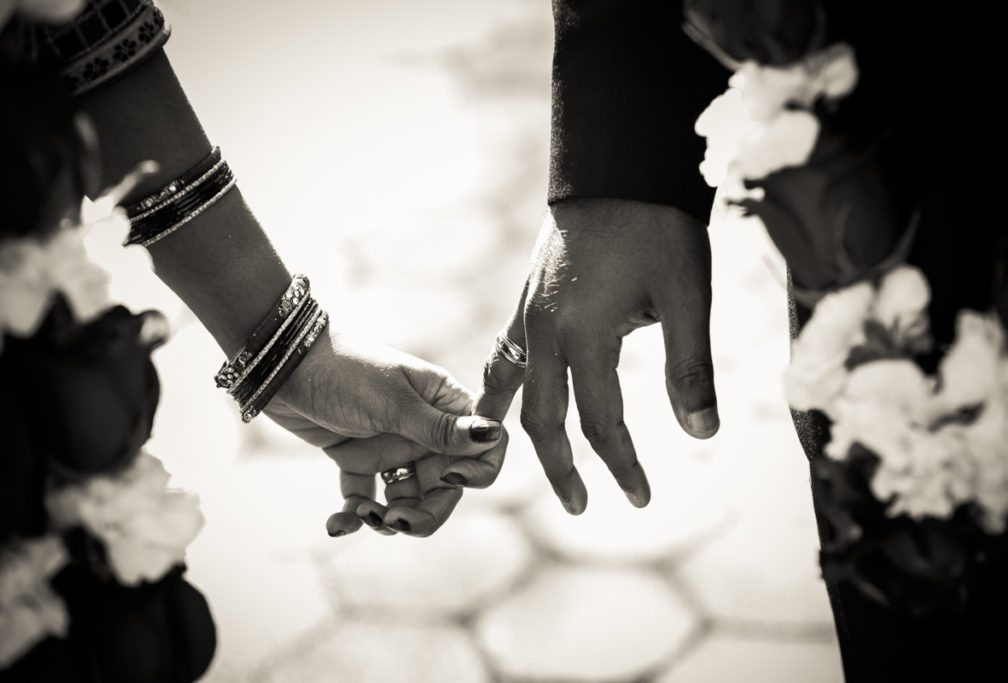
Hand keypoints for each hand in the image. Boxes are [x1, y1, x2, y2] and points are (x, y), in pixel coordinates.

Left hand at [265, 324, 503, 536]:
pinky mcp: (357, 460)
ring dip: (390, 518)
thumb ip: (438, 427)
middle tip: (396, 523)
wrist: (283, 362)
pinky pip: (367, 498)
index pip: (483, 445)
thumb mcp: (393, 401)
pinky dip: (355, 515)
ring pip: (408, 500)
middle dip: (426, 512)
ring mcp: (391, 446)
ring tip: (363, 516)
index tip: (448, 478)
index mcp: (443, 405)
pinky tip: (337, 523)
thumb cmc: (345, 370)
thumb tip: (492, 436)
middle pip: (445, 486)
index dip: (476, 471)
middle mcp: (423, 429)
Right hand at [465, 198, 718, 513]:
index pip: (600, 421)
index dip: (621, 464)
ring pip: (511, 386)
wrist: (620, 166)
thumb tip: (701, 435)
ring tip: (505, 458)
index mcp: (584, 335)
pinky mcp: (528, 297)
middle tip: (581, 506)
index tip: (640, 498)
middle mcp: (545, 331)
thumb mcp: (687, 295)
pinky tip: (500, 396)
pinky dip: (500, 382)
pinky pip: (503, 351)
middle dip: (562, 467)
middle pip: (545, 418)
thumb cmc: (659, 226)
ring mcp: (529, 313)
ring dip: (517, 429)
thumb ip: (690, 368)